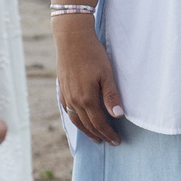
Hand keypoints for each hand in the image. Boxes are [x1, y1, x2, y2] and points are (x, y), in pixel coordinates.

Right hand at [55, 18, 125, 144]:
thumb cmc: (93, 54)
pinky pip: (68, 111)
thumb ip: (111, 96)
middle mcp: (74, 101)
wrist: (71, 38)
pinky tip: (80, 120)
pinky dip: (76, 120)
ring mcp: (66, 96)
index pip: (99, 123)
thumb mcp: (107, 74)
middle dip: (99, 135)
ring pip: (76, 120)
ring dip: (86, 131)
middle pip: (87, 125)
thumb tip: (118, 116)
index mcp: (86, 99)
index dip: (108, 134)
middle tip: (109, 142)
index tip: (117, 141)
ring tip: (95, 137)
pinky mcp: (62, 89)